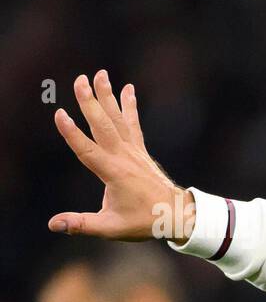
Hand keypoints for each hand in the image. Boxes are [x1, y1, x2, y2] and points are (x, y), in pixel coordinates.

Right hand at [48, 70, 194, 241]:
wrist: (177, 215)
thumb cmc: (144, 222)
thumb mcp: (111, 228)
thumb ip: (82, 224)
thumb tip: (53, 225)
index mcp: (113, 174)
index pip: (88, 151)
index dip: (72, 133)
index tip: (60, 114)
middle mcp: (124, 158)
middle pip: (103, 126)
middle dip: (90, 102)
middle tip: (80, 79)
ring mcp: (134, 152)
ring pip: (118, 119)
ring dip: (108, 96)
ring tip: (100, 74)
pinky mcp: (140, 151)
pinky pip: (133, 124)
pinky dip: (130, 106)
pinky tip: (127, 88)